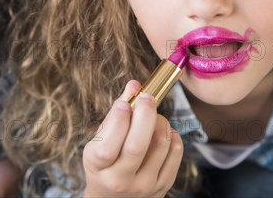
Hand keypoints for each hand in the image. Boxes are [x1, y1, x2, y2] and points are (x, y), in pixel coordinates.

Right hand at [82, 80, 182, 196]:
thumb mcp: (100, 140)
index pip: (107, 147)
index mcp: (98, 167)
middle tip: (146, 97)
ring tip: (153, 114)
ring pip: (159, 146)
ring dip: (159, 121)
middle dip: (145, 115)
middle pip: (137, 146)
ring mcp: (143, 186)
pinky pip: (175, 154)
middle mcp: (120, 180)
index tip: (125, 103)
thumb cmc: (105, 163)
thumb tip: (134, 85)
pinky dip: (171, 135)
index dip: (117, 122)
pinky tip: (162, 130)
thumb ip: (116, 113)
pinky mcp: (163, 187)